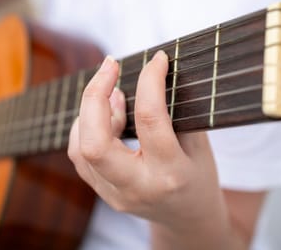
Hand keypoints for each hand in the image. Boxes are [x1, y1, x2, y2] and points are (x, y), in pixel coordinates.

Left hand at [68, 52, 225, 232]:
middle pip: (95, 143)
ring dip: (90, 110)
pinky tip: (106, 113)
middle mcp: (138, 188)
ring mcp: (115, 195)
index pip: (150, 120)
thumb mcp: (200, 145)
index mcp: (171, 174)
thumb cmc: (199, 177)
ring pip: (81, 148)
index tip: (157, 59)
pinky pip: (80, 155)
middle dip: (94, 96)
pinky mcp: (103, 194)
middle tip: (110, 66)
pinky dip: (86, 126)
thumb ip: (176, 114)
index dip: (150, 81)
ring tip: (113, 93)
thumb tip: (149, 75)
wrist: (189, 220)